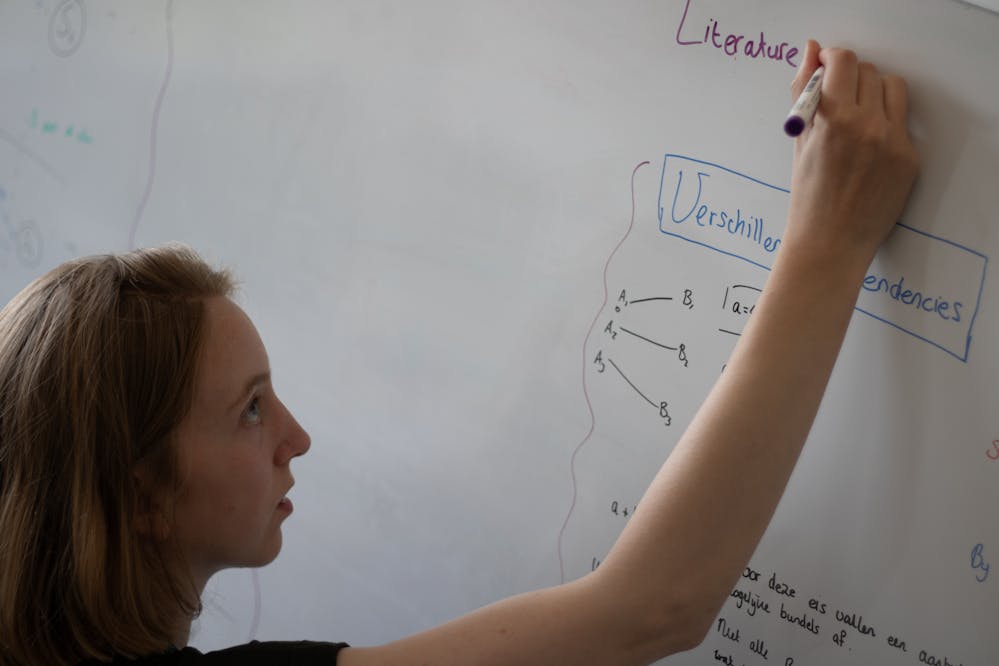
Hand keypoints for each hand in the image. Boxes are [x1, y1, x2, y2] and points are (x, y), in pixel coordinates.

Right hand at [785, 40, 919, 270]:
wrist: (829, 244)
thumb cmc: (806, 197)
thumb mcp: (797, 142)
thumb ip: (803, 93)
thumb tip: (811, 52)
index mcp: (834, 120)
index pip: (843, 62)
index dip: (832, 59)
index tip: (825, 67)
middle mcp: (868, 126)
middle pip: (867, 71)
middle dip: (850, 78)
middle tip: (837, 100)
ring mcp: (893, 142)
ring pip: (892, 88)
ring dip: (873, 92)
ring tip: (857, 117)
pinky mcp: (909, 157)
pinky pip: (902, 122)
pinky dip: (885, 124)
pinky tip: (867, 148)